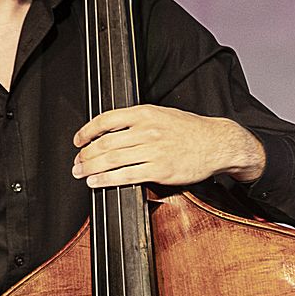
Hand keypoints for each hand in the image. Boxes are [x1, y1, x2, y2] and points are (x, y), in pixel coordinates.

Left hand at [72, 105, 264, 187]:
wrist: (218, 143)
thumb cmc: (192, 130)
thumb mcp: (163, 114)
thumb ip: (138, 121)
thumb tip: (112, 131)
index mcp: (145, 114)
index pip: (106, 120)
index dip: (86, 131)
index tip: (78, 140)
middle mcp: (147, 130)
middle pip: (105, 143)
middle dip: (85, 154)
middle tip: (76, 162)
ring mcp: (153, 151)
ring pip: (112, 160)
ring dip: (91, 168)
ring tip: (81, 173)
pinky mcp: (160, 170)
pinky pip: (126, 176)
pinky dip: (106, 180)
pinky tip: (97, 182)